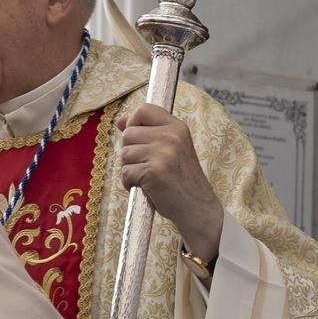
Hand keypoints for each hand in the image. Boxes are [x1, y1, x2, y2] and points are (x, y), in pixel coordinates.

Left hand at [116, 104, 224, 263]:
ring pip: (124, 154)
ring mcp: (163, 153)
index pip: (144, 109)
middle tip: (147, 166)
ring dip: (130, 169)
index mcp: (177, 127)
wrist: (197, 209)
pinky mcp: (154, 171)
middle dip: (130, 152)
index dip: (134, 124)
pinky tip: (146, 188)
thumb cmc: (180, 180)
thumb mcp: (170, 149)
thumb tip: (120, 121)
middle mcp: (172, 136)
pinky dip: (130, 183)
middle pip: (128, 134)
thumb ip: (147, 133)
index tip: (139, 140)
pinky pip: (126, 172)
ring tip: (148, 178)